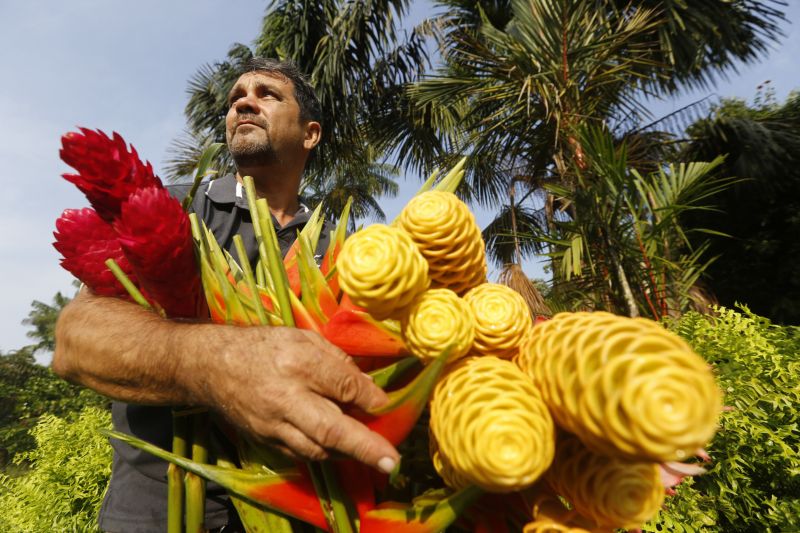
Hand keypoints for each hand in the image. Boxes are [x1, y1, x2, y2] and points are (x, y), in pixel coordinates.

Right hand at [202, 326, 398, 472]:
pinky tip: (340, 448)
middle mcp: (285, 397)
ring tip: (373, 455)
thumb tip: (368, 387)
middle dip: (364, 446)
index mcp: (297, 363)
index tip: (386, 405)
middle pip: (330, 428)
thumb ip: (337, 360)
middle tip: (392, 460)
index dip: (369, 398)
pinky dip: (324, 452)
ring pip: (316, 448)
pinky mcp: (264, 440)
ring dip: (347, 454)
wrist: (212, 366)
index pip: (342, 385)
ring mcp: (272, 423)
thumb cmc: (264, 346)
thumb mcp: (303, 338)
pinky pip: (300, 452)